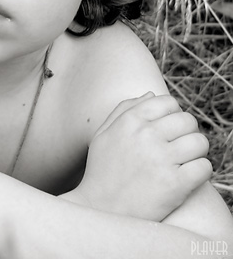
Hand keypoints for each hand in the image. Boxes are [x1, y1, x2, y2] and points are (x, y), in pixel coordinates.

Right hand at [63, 92, 211, 221]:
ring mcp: (161, 159)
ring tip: (185, 161)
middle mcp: (146, 135)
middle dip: (187, 132)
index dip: (173, 114)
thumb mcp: (103, 134)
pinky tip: (187, 177)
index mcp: (130, 121)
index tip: (170, 129)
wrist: (100, 210)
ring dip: (196, 152)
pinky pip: (204, 167)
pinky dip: (200, 172)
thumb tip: (151, 94)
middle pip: (187, 120)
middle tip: (179, 147)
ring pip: (199, 142)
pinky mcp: (175, 184)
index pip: (168, 102)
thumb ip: (124, 109)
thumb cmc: (102, 171)